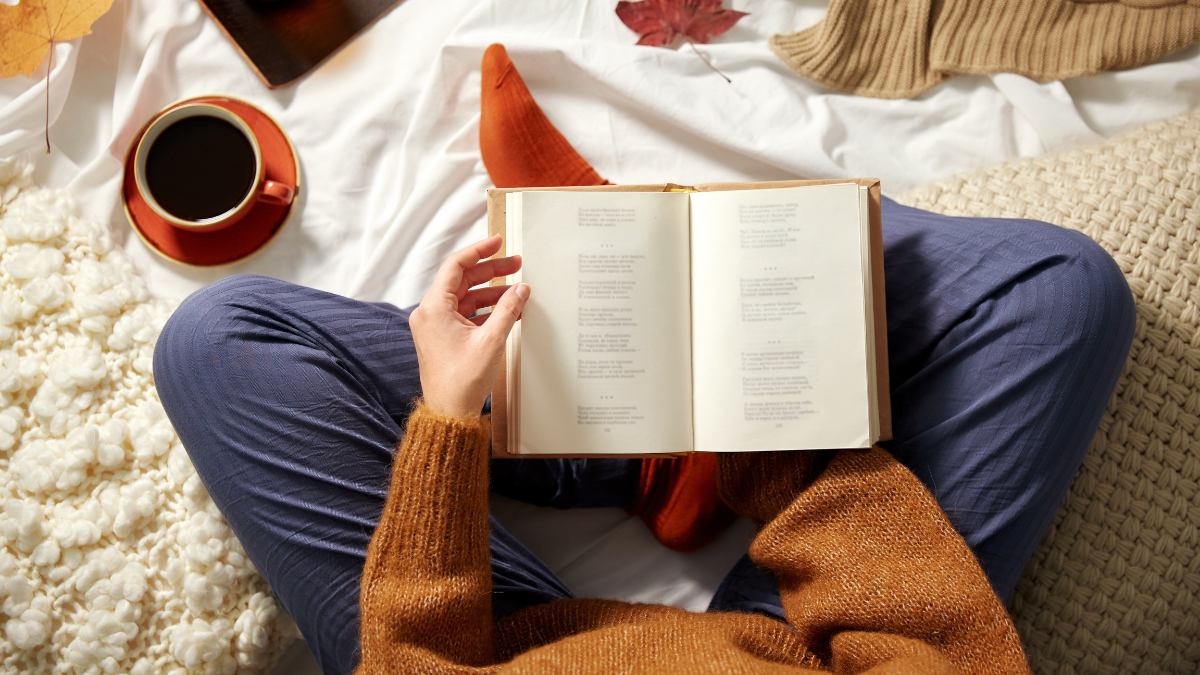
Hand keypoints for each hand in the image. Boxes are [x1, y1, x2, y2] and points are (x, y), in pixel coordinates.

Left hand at [409, 235, 528, 417]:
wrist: (449, 412)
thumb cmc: (461, 381)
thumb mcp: (491, 341)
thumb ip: (507, 309)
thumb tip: (521, 289)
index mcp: (433, 308)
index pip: (455, 266)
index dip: (479, 251)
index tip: (498, 242)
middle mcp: (430, 313)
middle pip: (462, 280)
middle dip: (491, 271)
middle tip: (517, 264)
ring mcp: (436, 325)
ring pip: (466, 297)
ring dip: (491, 291)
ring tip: (518, 289)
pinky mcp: (444, 337)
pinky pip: (467, 314)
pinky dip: (486, 309)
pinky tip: (508, 309)